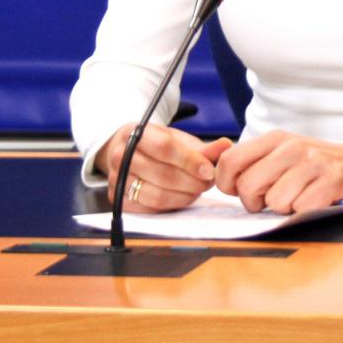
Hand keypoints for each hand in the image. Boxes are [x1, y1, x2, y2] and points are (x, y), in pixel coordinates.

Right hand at [101, 123, 233, 212]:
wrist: (128, 152)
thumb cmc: (156, 145)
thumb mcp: (178, 140)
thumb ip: (202, 147)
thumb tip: (226, 146)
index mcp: (135, 133)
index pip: (164, 147)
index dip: (189, 161)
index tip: (208, 170)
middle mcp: (120, 155)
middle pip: (162, 174)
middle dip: (192, 181)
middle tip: (207, 182)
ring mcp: (116, 178)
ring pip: (157, 195)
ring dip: (184, 196)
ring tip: (197, 190)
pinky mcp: (118, 198)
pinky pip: (149, 208)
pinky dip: (171, 205)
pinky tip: (182, 197)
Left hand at [214, 131, 342, 214]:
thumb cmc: (317, 164)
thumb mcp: (284, 152)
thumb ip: (254, 161)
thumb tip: (220, 178)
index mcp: (274, 138)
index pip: (229, 162)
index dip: (227, 184)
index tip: (240, 191)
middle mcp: (291, 147)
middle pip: (248, 187)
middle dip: (256, 203)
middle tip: (272, 200)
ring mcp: (312, 163)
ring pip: (274, 202)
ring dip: (285, 208)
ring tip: (299, 197)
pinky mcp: (331, 182)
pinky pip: (300, 209)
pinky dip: (306, 212)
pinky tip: (316, 201)